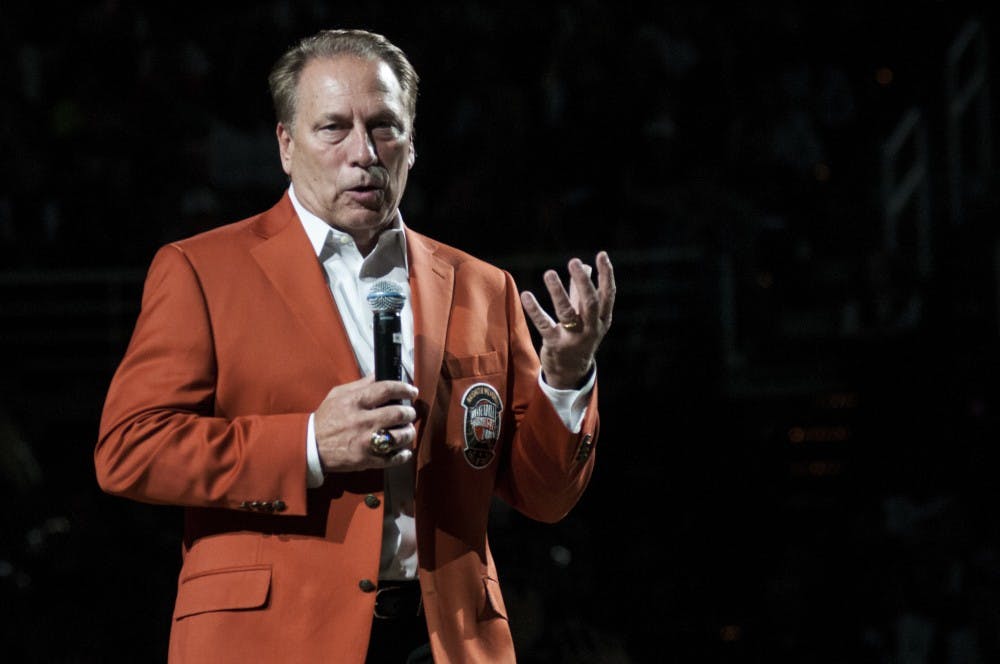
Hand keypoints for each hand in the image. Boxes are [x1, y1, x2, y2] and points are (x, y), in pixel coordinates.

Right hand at [314, 376, 418, 471]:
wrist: (310, 446)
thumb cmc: (325, 419)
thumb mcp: (338, 395)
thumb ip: (361, 384)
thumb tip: (380, 374)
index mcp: (355, 402)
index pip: (387, 389)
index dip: (404, 388)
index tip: (412, 391)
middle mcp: (362, 421)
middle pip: (398, 413)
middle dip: (409, 412)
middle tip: (410, 413)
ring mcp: (365, 442)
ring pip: (399, 436)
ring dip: (408, 433)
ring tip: (407, 430)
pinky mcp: (367, 459)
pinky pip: (393, 458)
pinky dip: (403, 454)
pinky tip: (404, 450)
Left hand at [520, 251, 614, 388]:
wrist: (571, 372)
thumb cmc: (580, 337)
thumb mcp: (587, 316)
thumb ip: (583, 291)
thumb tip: (586, 265)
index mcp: (602, 320)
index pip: (607, 294)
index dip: (606, 274)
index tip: (602, 255)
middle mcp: (591, 329)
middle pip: (590, 303)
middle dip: (583, 282)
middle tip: (574, 262)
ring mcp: (573, 338)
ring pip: (567, 313)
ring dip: (558, 292)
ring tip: (549, 273)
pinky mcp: (555, 344)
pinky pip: (544, 324)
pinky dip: (534, 309)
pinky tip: (526, 295)